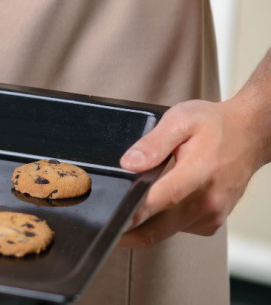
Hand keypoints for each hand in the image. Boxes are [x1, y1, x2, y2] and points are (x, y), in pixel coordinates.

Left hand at [117, 98, 267, 247]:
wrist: (249, 134)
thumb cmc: (216, 126)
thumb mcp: (181, 120)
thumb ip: (153, 143)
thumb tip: (128, 163)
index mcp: (200, 172)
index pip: (163, 198)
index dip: (136, 212)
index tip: (113, 219)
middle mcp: (208, 199)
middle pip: (159, 229)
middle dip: (128, 232)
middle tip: (103, 227)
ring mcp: (212, 214)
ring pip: (166, 232)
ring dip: (144, 227)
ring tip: (128, 209)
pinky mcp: (212, 222)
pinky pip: (179, 230)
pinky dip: (162, 223)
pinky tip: (157, 206)